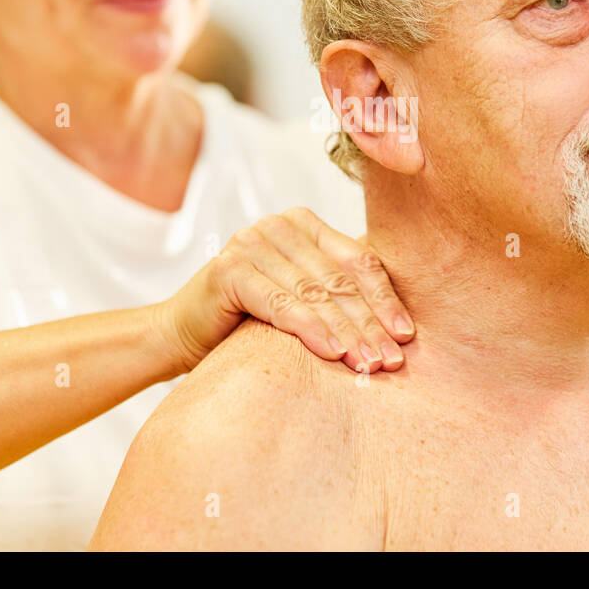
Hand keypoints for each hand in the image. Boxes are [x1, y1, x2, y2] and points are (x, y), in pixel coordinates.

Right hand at [167, 207, 413, 374]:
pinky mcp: (229, 269)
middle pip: (339, 279)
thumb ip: (338, 295)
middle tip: (392, 360)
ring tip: (369, 365)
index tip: (406, 336)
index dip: (386, 300)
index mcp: (304, 223)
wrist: (182, 335)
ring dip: (348, 332)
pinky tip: (334, 354)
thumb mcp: (302, 300)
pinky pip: (282, 304)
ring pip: (315, 293)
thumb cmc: (249, 321)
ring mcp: (251, 243)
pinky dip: (312, 331)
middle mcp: (279, 226)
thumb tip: (402, 327)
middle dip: (370, 323)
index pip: (358, 261)